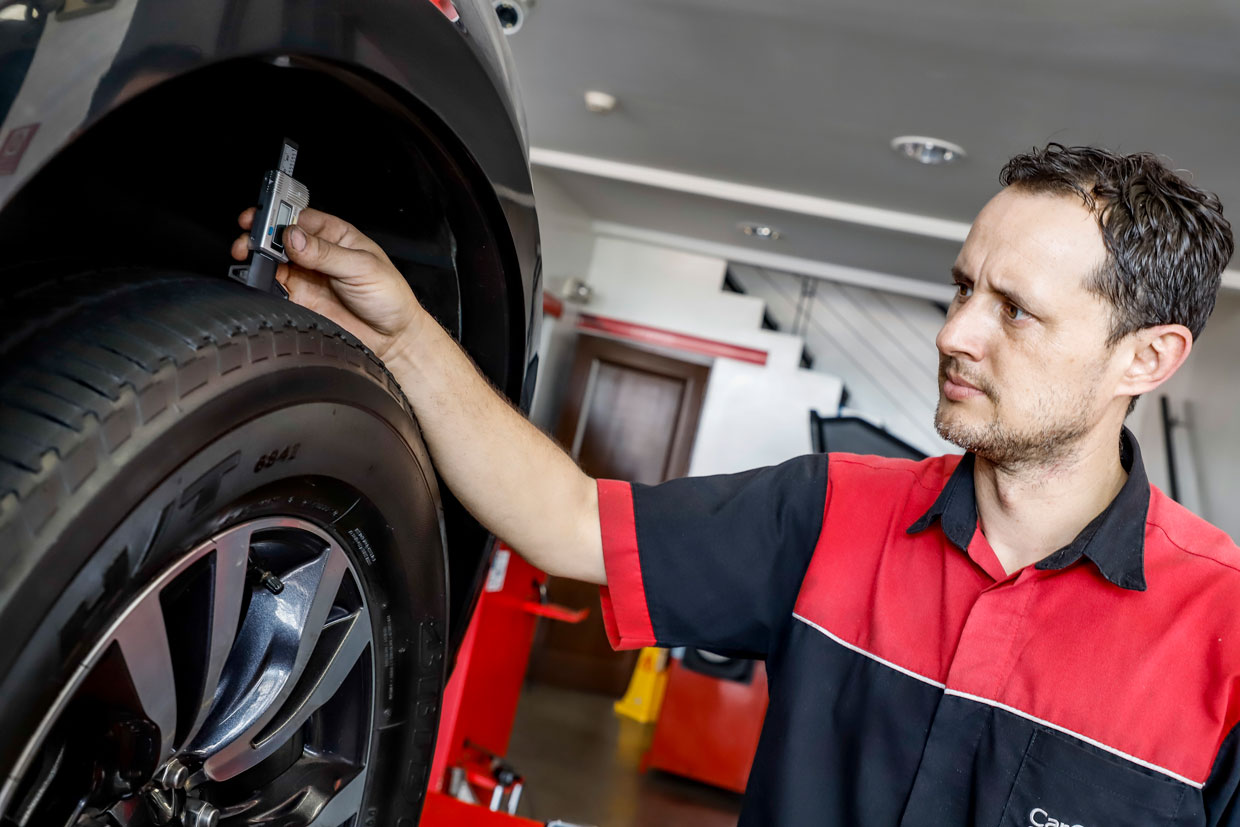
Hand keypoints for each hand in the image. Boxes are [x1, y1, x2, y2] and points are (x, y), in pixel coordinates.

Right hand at [231, 208, 425, 360]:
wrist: (392, 337)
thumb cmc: (389, 296)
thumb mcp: (362, 267)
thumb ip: (326, 253)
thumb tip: (293, 237)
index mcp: (335, 234)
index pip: (299, 216)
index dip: (277, 214)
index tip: (260, 217)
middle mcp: (317, 252)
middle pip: (278, 237)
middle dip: (259, 235)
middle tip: (249, 241)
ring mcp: (306, 275)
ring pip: (271, 261)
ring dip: (257, 258)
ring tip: (251, 259)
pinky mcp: (299, 299)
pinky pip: (273, 287)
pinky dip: (262, 283)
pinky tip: (261, 281)